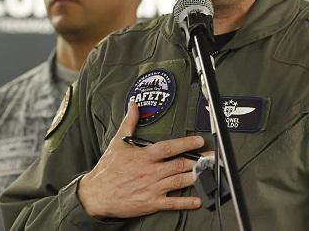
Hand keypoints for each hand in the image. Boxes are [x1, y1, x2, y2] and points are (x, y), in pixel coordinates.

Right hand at [77, 101, 204, 218]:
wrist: (96, 194)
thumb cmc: (108, 169)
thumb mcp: (118, 142)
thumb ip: (129, 122)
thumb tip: (133, 105)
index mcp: (144, 156)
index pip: (169, 148)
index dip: (186, 144)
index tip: (198, 141)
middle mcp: (151, 172)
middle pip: (179, 165)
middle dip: (198, 161)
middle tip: (211, 157)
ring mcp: (152, 188)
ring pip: (179, 182)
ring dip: (196, 177)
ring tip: (208, 174)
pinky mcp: (151, 203)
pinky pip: (172, 203)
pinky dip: (186, 202)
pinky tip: (197, 200)